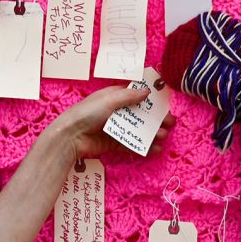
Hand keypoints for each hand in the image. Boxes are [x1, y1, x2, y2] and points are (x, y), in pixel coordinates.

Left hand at [47, 83, 175, 159]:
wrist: (70, 136)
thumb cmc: (88, 113)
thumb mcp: (109, 99)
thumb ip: (129, 96)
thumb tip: (147, 91)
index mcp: (115, 98)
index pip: (137, 97)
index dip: (152, 102)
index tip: (166, 106)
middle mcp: (116, 112)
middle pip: (140, 116)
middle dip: (156, 120)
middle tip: (170, 124)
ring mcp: (115, 129)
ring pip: (137, 132)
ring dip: (151, 135)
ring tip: (162, 137)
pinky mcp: (113, 144)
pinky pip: (130, 146)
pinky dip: (143, 148)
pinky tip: (154, 150)